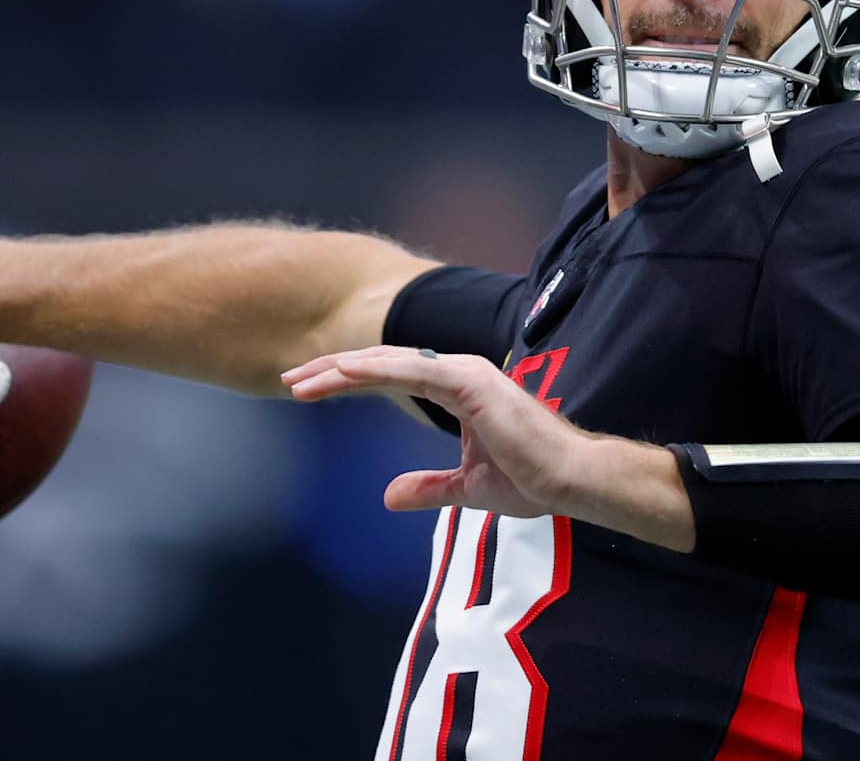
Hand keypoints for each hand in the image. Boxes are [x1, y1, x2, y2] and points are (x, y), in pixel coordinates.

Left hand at [281, 346, 589, 518]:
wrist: (570, 481)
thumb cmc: (531, 479)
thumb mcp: (466, 487)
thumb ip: (429, 487)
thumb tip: (388, 496)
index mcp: (458, 387)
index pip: (390, 375)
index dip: (347, 379)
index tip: (307, 388)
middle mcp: (458, 370)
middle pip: (381, 362)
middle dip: (332, 369)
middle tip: (289, 378)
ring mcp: (464, 372)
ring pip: (388, 363)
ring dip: (341, 369)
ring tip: (301, 379)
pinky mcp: (470, 384)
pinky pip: (411, 372)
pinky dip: (372, 370)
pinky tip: (340, 373)